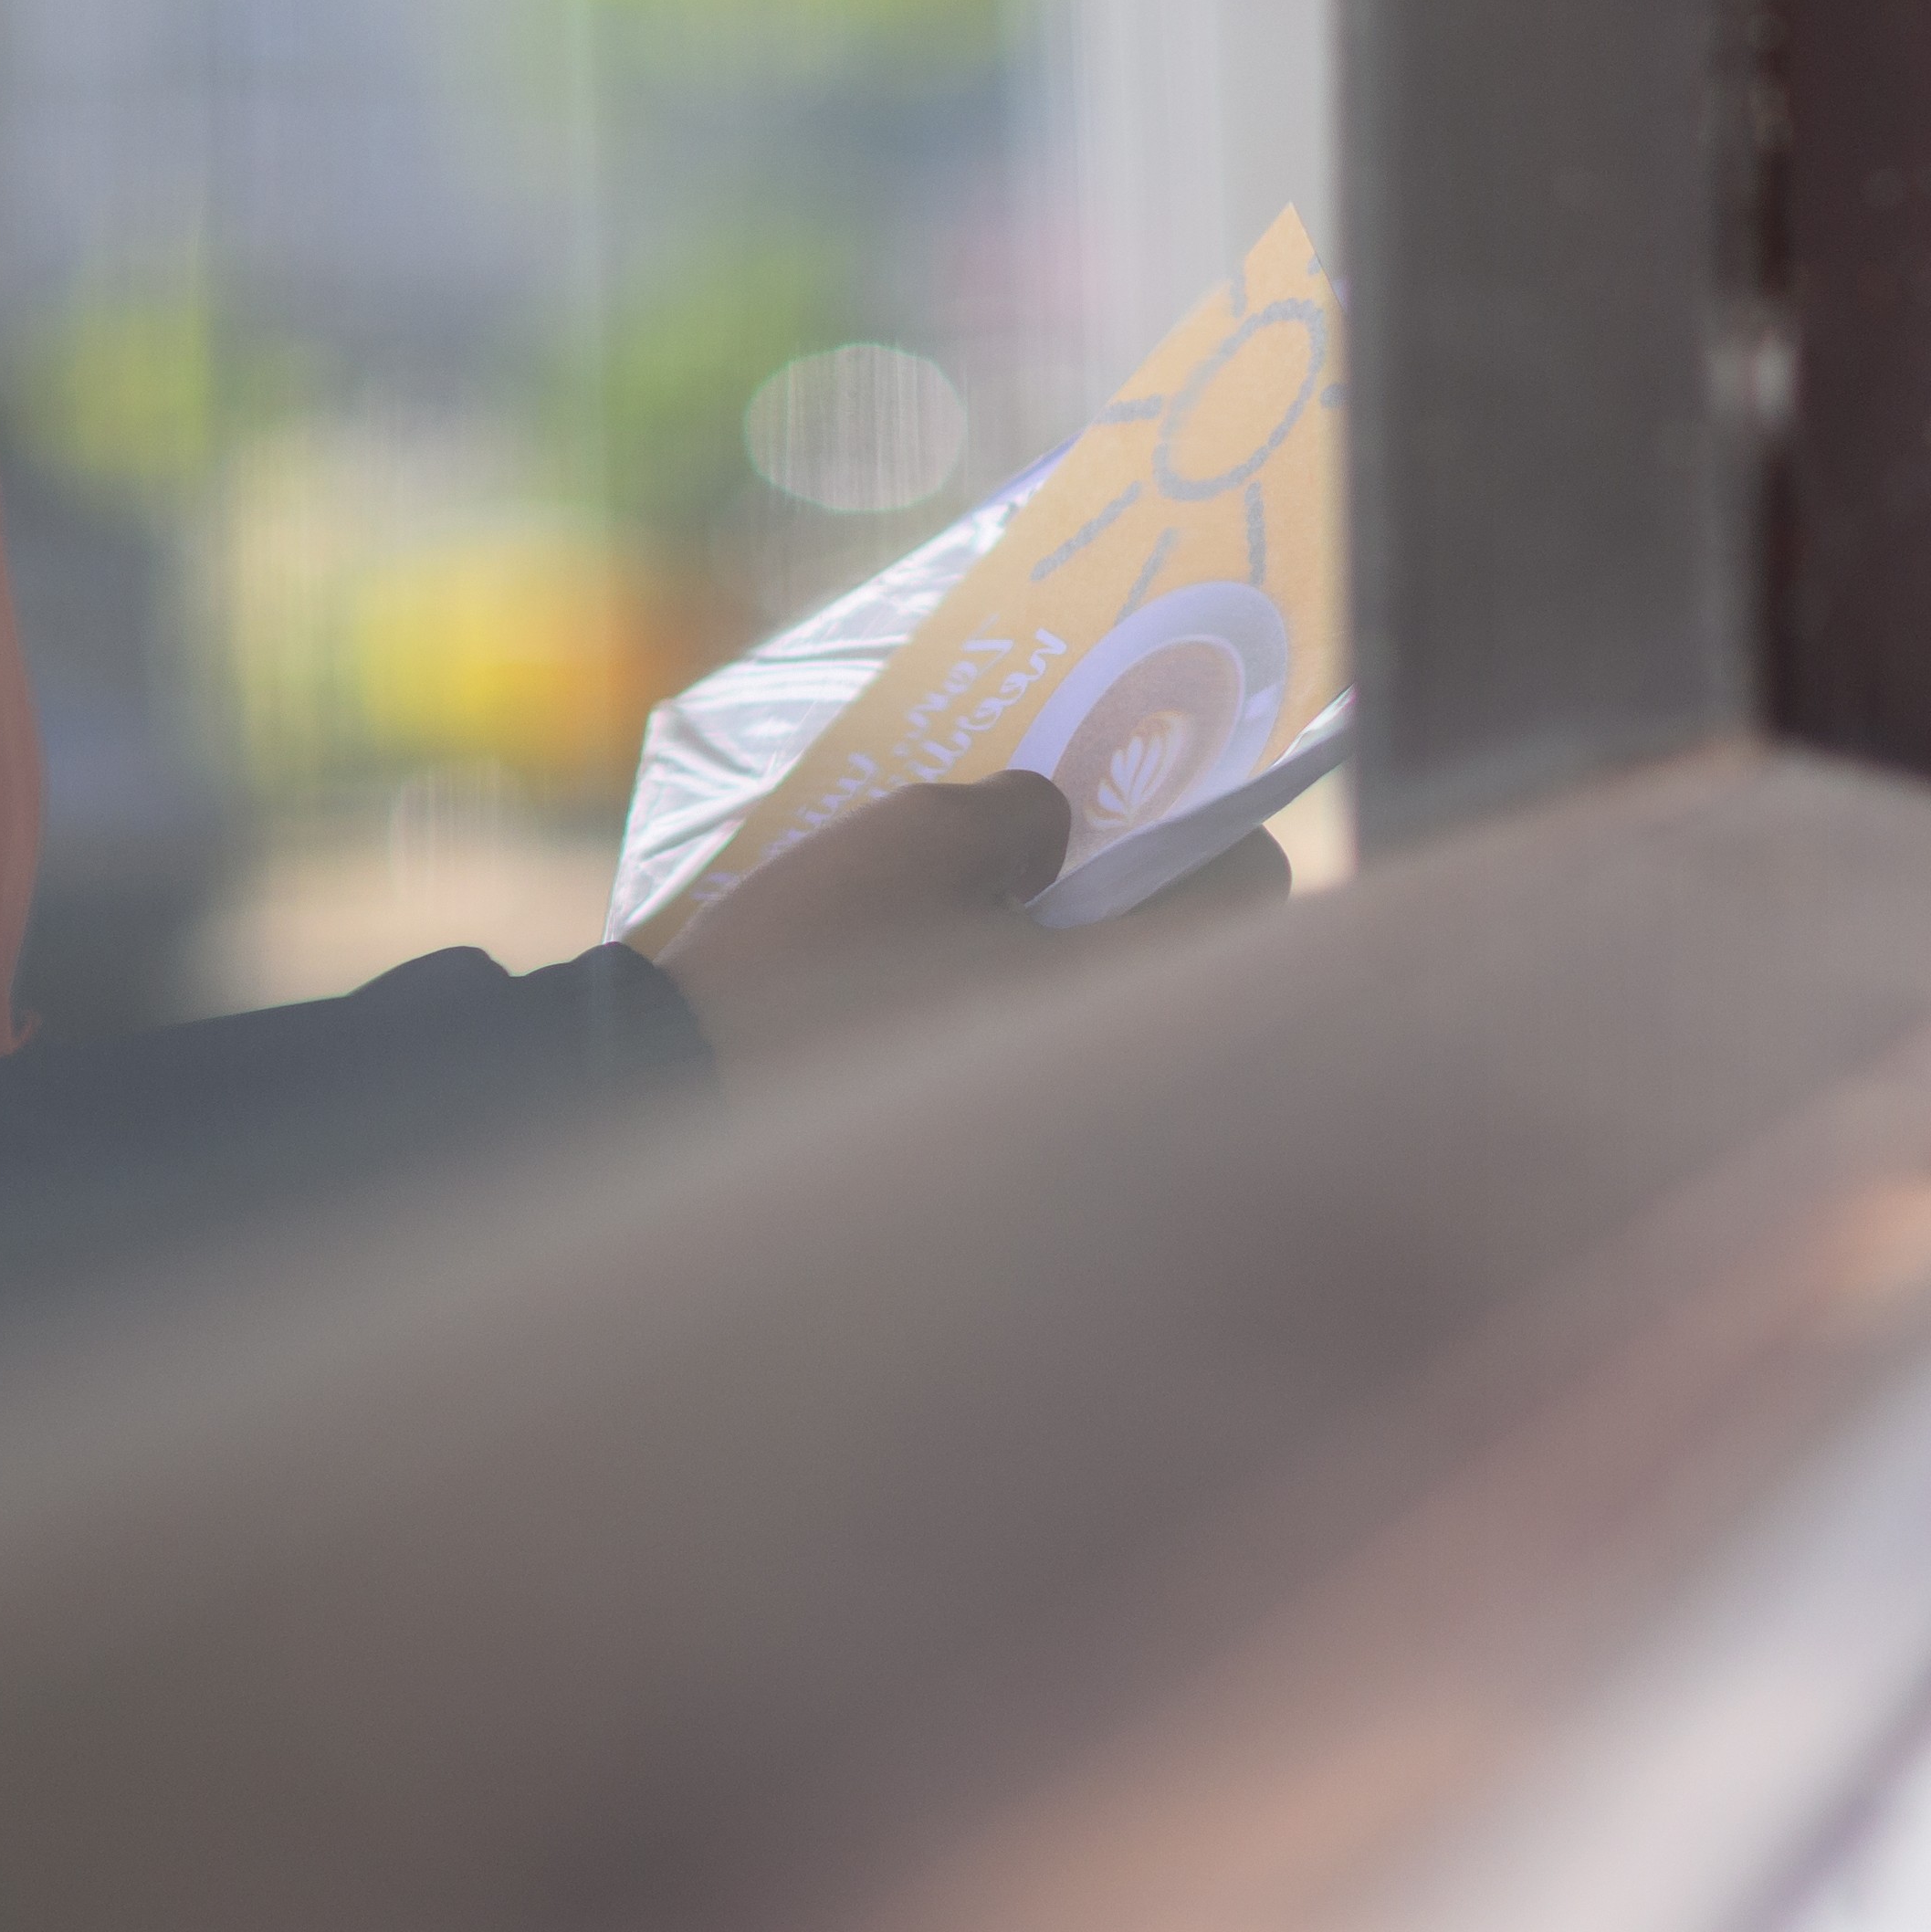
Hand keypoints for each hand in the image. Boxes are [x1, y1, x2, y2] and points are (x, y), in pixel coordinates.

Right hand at [641, 772, 1290, 1076]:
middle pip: (1178, 950)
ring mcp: (1044, 1114)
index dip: (1215, 830)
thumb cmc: (813, 960)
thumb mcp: (918, 843)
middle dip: (1136, 888)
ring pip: (1095, 999)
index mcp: (1123, 988)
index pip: (1250, 894)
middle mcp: (1108, 1064)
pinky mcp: (960, 1135)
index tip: (1159, 796)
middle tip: (1073, 833)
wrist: (680, 1086)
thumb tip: (1054, 823)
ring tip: (992, 888)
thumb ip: (1017, 815)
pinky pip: (1024, 1046)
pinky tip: (935, 957)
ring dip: (1066, 944)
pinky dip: (1004, 996)